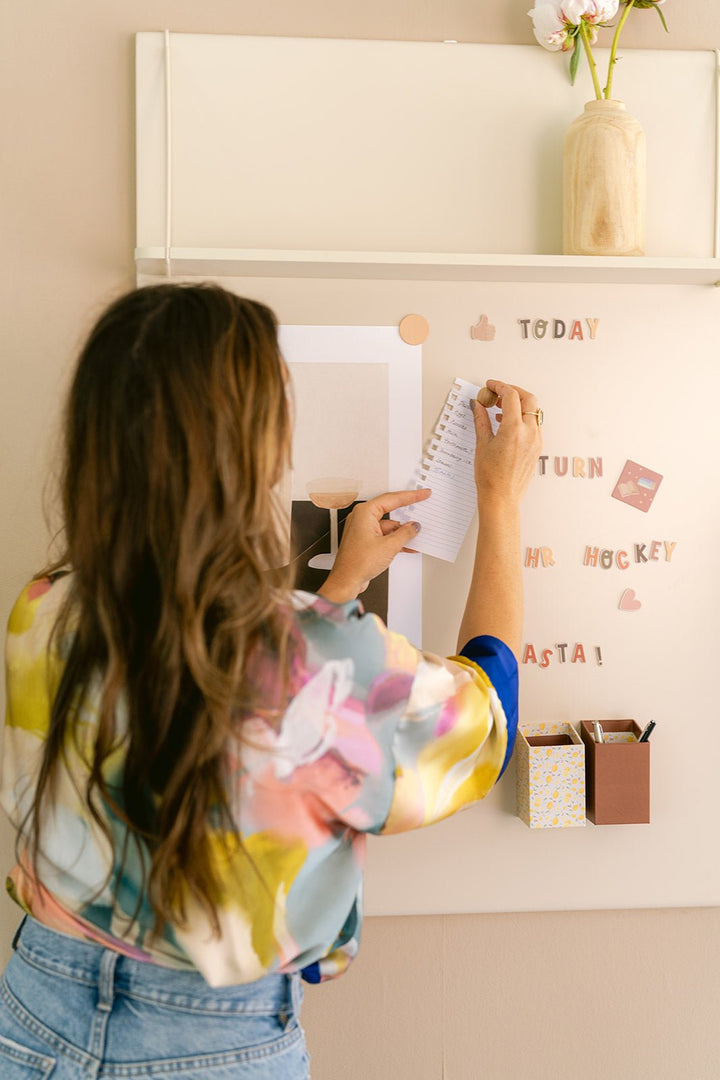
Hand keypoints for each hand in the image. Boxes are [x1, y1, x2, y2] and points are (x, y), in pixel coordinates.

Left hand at [318, 488, 429, 603]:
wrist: (346, 581)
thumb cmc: (357, 563)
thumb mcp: (389, 546)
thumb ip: (405, 533)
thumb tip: (414, 526)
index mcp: (365, 513)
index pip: (392, 499)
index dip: (411, 496)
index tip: (423, 494)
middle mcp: (362, 518)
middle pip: (390, 511)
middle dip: (406, 515)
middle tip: (422, 509)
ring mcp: (363, 530)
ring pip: (388, 526)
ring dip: (402, 532)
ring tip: (416, 536)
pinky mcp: (365, 540)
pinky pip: (384, 535)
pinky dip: (395, 540)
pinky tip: (408, 546)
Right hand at [471, 379, 541, 504]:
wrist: (502, 497)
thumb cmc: (491, 477)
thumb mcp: (482, 444)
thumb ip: (481, 420)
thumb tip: (478, 406)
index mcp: (514, 430)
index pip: (512, 396)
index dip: (500, 386)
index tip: (491, 386)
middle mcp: (529, 433)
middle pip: (528, 398)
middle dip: (513, 391)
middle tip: (498, 392)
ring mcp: (536, 440)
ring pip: (533, 410)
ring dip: (519, 404)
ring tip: (501, 407)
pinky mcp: (537, 447)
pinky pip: (534, 424)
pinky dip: (523, 417)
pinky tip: (508, 422)